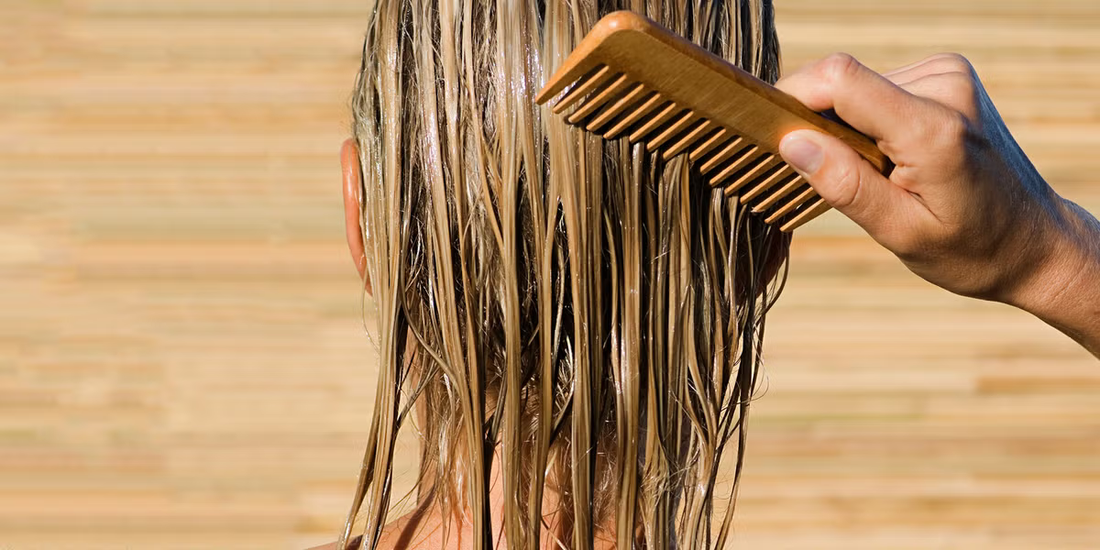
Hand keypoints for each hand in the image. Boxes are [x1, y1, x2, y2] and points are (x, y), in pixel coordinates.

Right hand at [774, 53, 1099, 355]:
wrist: (1034, 242)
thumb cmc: (971, 249)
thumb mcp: (901, 233)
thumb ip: (844, 185)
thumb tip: (789, 142)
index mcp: (933, 130)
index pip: (840, 80)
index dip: (792, 98)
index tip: (768, 135)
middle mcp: (946, 87)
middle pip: (842, 82)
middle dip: (820, 126)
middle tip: (834, 178)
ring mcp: (950, 75)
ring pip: (856, 86)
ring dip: (846, 128)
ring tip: (875, 175)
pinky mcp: (947, 74)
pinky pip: (877, 88)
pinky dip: (867, 122)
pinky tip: (890, 159)